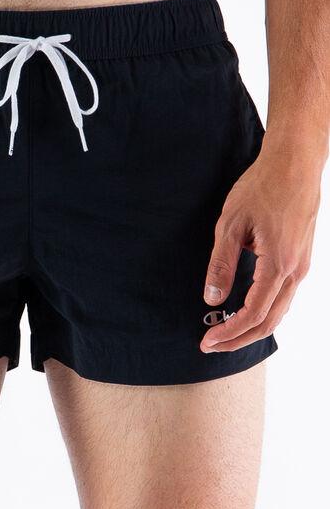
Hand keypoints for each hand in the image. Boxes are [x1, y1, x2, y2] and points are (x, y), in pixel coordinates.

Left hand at [201, 147, 319, 352]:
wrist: (295, 163)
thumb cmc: (262, 187)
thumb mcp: (230, 225)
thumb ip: (221, 265)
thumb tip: (212, 298)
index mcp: (278, 264)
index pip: (252, 314)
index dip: (228, 332)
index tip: (207, 341)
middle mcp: (295, 271)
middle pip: (269, 322)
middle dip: (238, 339)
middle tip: (211, 346)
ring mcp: (302, 266)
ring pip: (279, 312)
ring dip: (251, 328)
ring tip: (224, 334)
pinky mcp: (301, 259)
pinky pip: (283, 297)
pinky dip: (264, 313)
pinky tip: (245, 313)